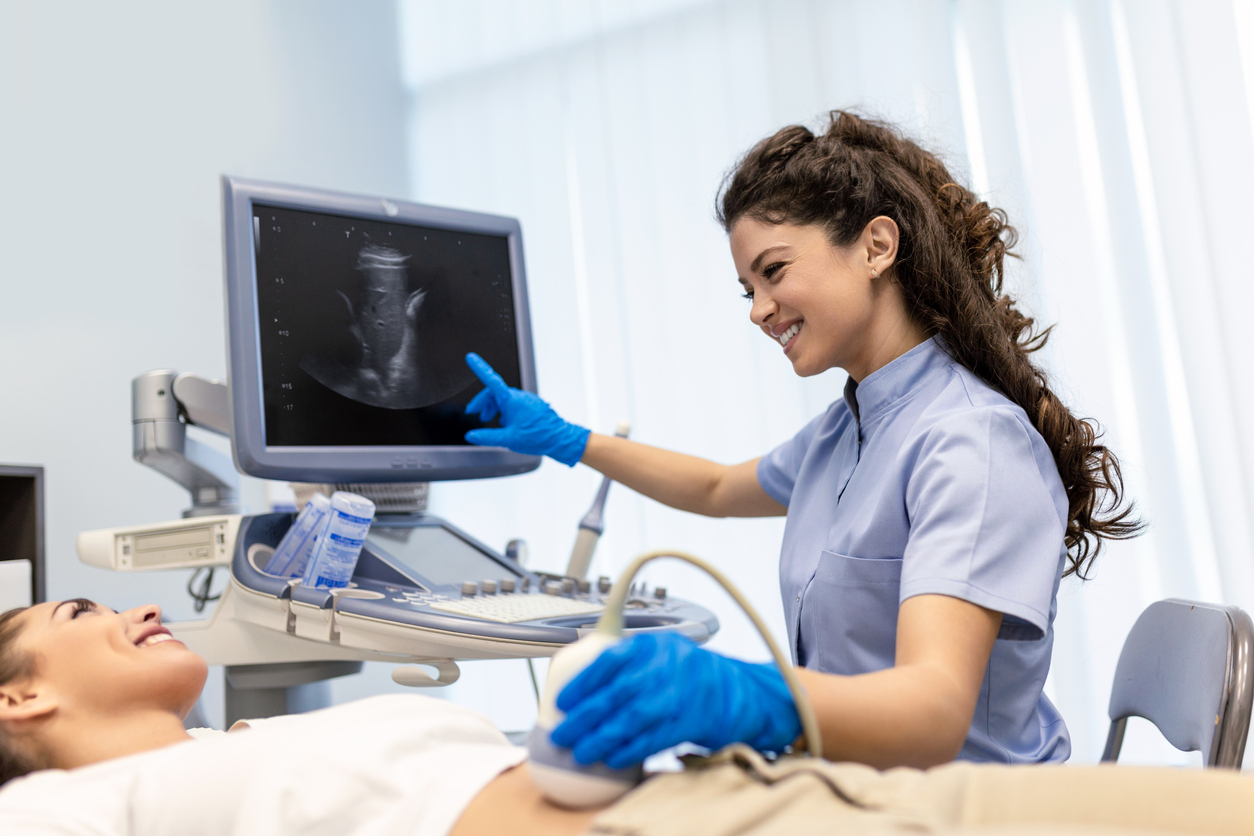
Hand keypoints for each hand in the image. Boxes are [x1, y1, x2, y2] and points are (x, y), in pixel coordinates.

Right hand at [463, 353, 589, 466]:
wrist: (560, 439)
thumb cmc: (538, 437)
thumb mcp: (508, 439)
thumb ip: (487, 437)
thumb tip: (471, 436)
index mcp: (511, 400)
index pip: (491, 381)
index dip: (479, 369)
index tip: (471, 358)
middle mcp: (519, 396)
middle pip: (494, 393)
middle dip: (482, 402)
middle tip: (473, 413)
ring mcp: (526, 400)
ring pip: (504, 399)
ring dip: (493, 408)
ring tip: (488, 420)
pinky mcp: (532, 405)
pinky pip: (513, 404)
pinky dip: (504, 410)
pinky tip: (504, 423)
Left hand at [550, 632, 801, 768]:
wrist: (735, 691)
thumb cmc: (688, 672)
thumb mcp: (659, 651)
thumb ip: (627, 660)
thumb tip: (580, 685)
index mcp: (654, 644)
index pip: (610, 659)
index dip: (582, 682)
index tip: (562, 701)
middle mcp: (667, 666)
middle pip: (617, 693)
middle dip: (584, 717)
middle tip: (562, 734)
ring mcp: (680, 694)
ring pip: (632, 719)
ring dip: (601, 739)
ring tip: (581, 751)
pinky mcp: (690, 721)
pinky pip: (653, 738)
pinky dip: (629, 750)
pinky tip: (612, 758)